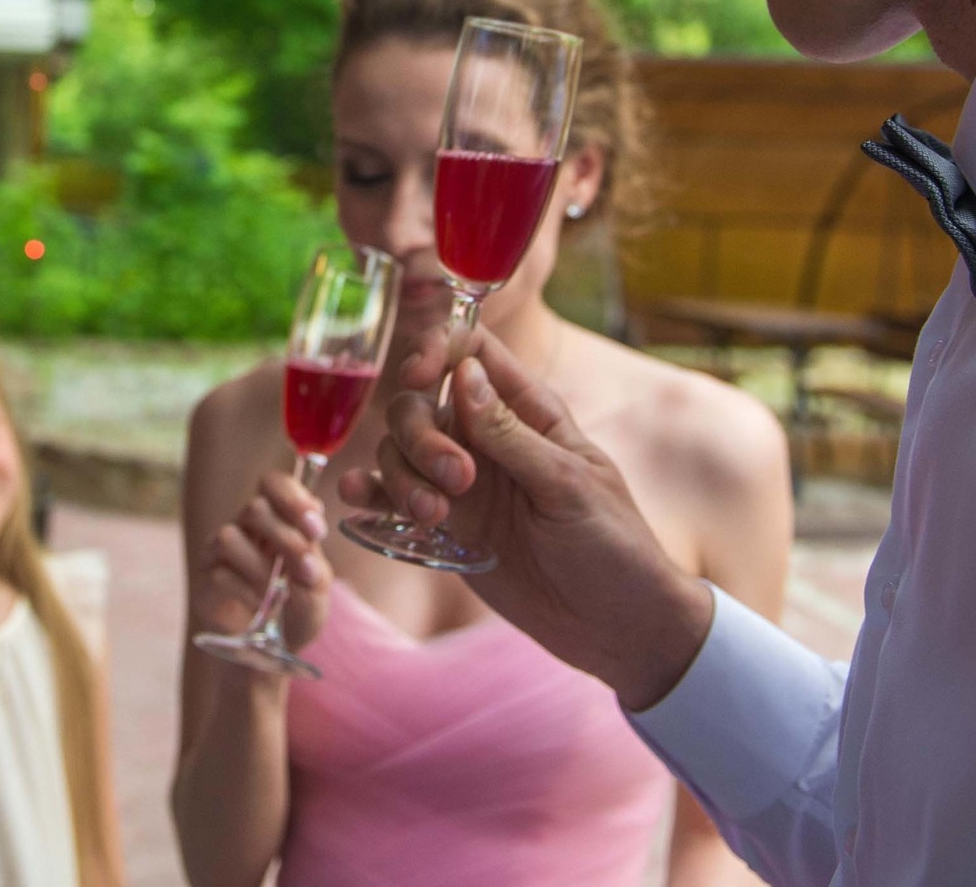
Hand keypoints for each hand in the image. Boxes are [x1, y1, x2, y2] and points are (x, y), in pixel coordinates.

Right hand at [192, 468, 333, 656]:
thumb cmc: (294, 615)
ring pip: (230, 536)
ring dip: (262, 570)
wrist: (269, 656)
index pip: (273, 484)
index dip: (293, 497)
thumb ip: (316, 573)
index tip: (315, 527)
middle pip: (253, 507)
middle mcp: (245, 530)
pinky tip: (259, 609)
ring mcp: (219, 554)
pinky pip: (220, 574)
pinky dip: (247, 594)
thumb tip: (307, 563)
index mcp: (276, 521)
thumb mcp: (317, 594)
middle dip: (285, 538)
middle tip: (304, 568)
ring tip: (276, 596)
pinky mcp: (204, 581)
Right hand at [339, 324, 715, 711]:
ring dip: (401, 474)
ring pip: (400, 450)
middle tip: (456, 481)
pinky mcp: (447, 525)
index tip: (419, 376)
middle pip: (420, 402)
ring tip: (433, 518)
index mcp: (529, 411)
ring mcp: (463, 481)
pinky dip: (371, 494)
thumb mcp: (569, 486)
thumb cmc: (613, 546)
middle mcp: (487, 437)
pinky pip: (394, 498)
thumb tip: (465, 373)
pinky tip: (360, 501)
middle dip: (421, 435)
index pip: (472, 351)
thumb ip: (512, 434)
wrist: (616, 627)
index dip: (437, 348)